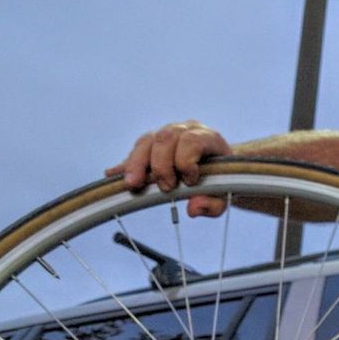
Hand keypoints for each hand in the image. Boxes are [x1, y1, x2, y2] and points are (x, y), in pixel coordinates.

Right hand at [106, 120, 232, 217]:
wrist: (220, 170)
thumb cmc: (223, 182)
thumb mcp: (225, 196)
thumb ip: (213, 204)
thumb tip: (193, 209)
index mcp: (207, 138)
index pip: (191, 140)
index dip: (186, 161)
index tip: (190, 181)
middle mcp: (185, 130)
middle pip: (165, 138)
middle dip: (161, 164)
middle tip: (166, 188)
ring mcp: (167, 135)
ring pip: (147, 141)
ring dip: (137, 163)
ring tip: (132, 184)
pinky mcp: (152, 145)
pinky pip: (136, 150)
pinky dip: (126, 164)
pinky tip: (113, 175)